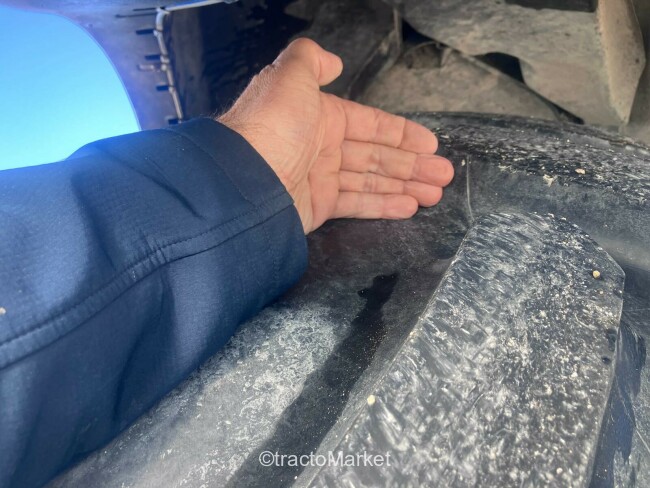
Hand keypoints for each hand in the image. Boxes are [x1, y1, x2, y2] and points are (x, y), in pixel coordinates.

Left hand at [218, 38, 453, 233]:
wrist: (242, 180)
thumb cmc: (272, 124)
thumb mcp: (290, 76)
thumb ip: (312, 60)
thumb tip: (333, 61)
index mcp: (320, 115)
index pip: (370, 123)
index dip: (402, 133)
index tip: (431, 143)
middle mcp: (322, 146)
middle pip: (376, 155)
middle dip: (412, 164)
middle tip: (444, 174)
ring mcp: (320, 178)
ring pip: (371, 181)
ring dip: (405, 185)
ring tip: (436, 193)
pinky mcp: (317, 207)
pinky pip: (357, 204)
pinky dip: (384, 205)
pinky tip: (409, 207)